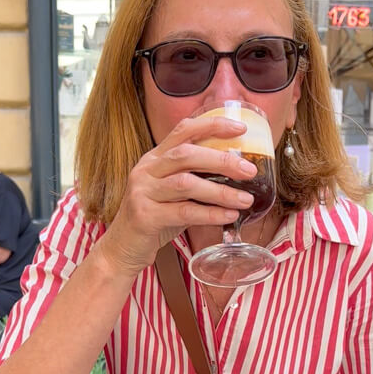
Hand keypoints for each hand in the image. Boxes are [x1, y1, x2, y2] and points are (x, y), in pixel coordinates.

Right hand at [96, 115, 256, 278]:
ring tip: (246, 199)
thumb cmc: (155, 219)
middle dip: (222, 160)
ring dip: (220, 191)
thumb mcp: (174, 193)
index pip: (183, 130)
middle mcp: (146, 170)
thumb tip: (237, 173)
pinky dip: (210, 214)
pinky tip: (228, 215)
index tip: (240, 128)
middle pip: (187, 155)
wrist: (122, 248)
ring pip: (186, 184)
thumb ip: (197, 179)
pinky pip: (183, 212)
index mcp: (155, 158)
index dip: (212, 125)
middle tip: (250, 171)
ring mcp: (142, 192)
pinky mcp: (144, 216)